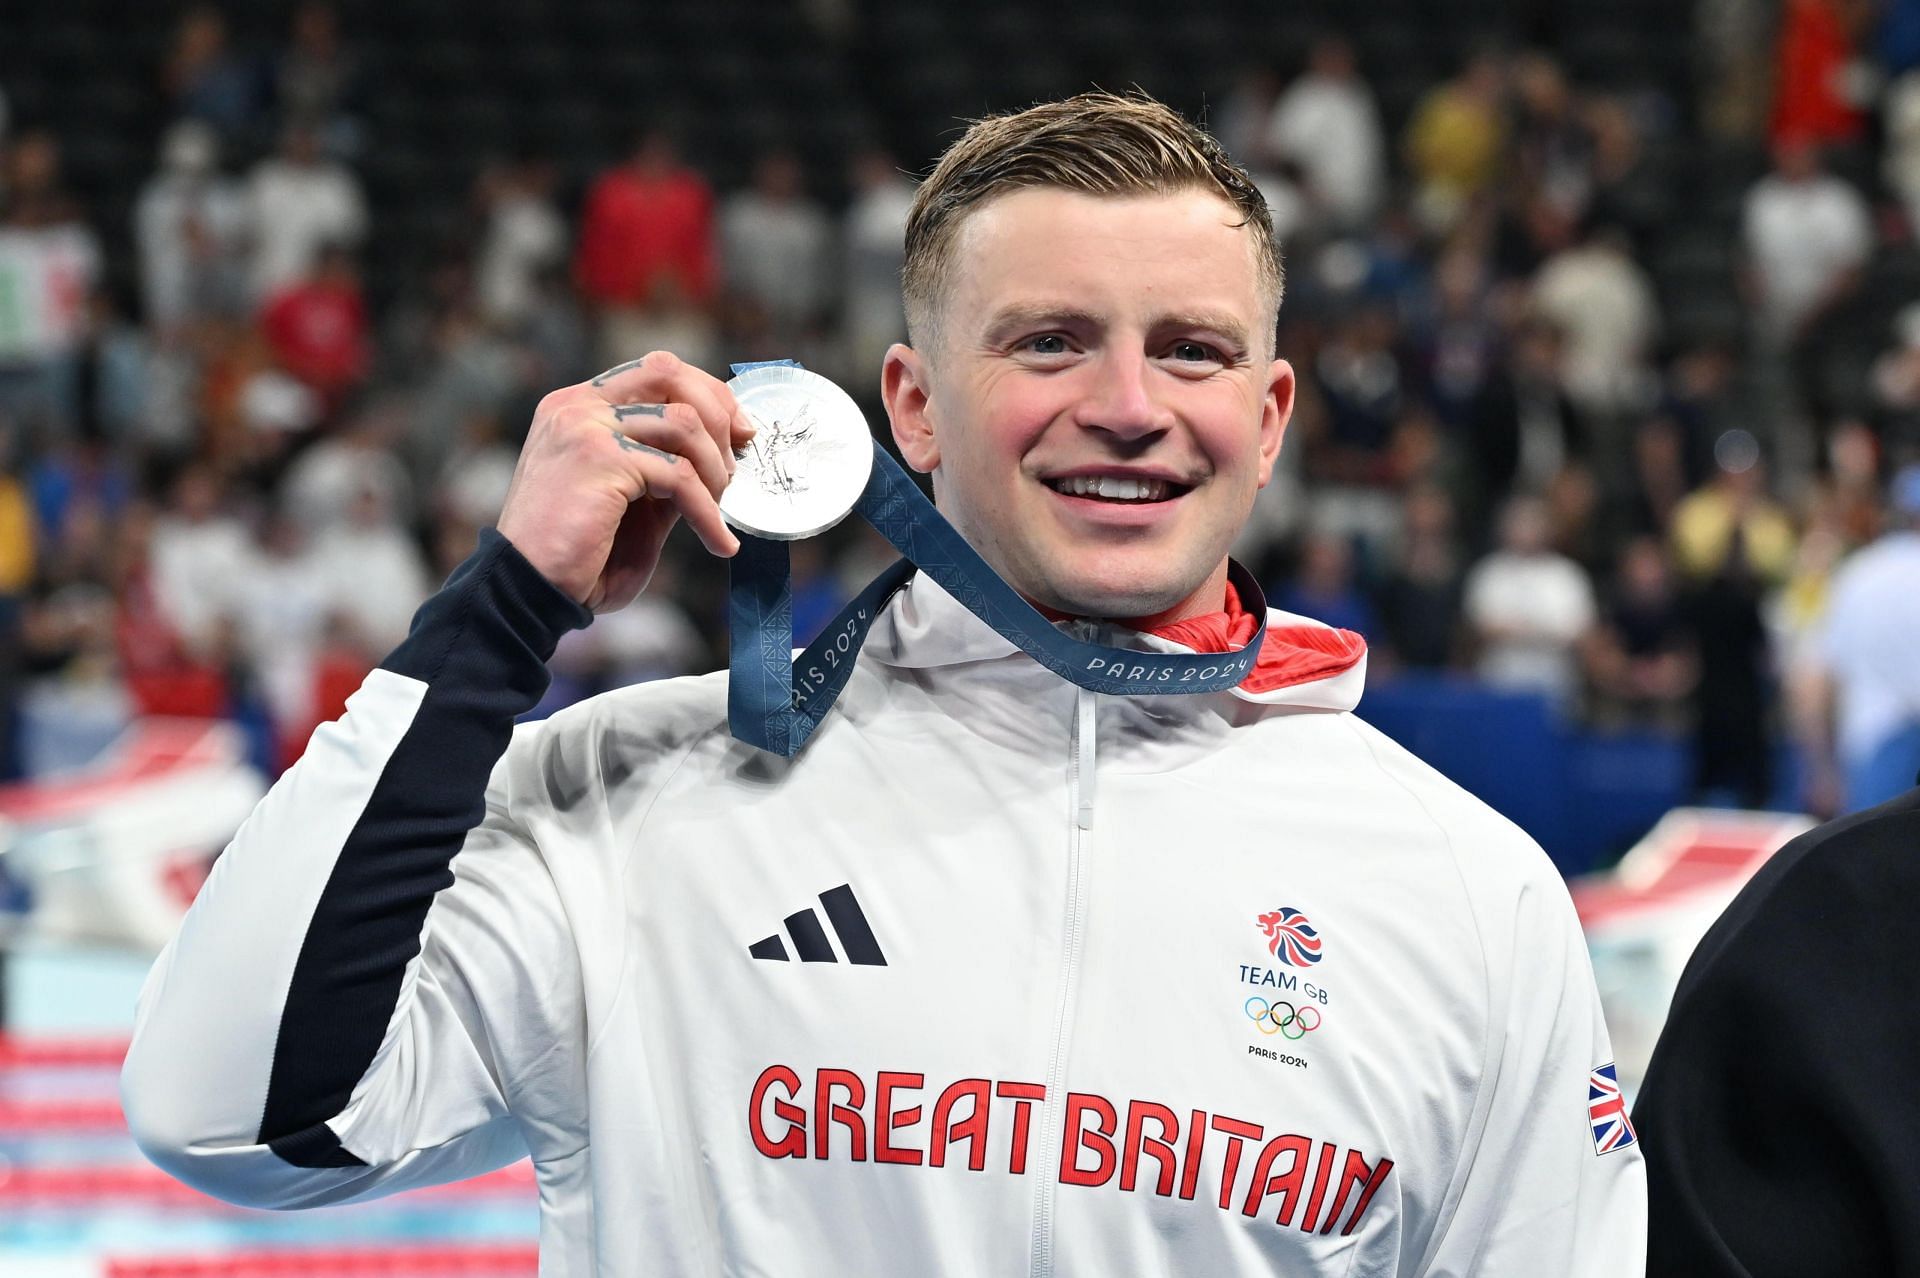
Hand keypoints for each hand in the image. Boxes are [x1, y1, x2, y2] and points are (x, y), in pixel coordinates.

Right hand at [496, 352, 754, 612]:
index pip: (656, 372)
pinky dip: (708, 512)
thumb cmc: (579, 556)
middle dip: (718, 414)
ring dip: (715, 471)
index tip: (739, 434)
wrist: (529, 591)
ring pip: (683, 423)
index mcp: (580, 408)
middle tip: (736, 466)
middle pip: (669, 373)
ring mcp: (584, 427)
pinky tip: (718, 543)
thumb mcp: (634, 500)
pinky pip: (678, 475)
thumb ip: (665, 467)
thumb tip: (723, 452)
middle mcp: (577, 407)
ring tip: (719, 511)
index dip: (708, 396)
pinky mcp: (597, 459)